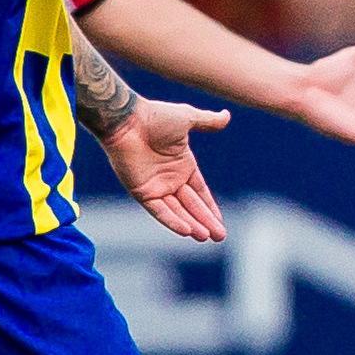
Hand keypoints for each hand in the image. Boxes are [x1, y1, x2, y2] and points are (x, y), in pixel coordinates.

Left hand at [102, 97, 229, 242]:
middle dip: (206, 221)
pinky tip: (187, 231)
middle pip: (192, 205)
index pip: (200, 192)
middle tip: (220, 237)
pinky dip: (173, 221)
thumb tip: (226, 116)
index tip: (220, 222)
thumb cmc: (155, 116)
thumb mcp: (188, 117)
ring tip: (206, 237)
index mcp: (183, 165)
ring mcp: (156, 187)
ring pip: (178, 211)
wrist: (128, 120)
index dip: (210, 207)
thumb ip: (207, 121)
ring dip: (192, 224)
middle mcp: (170, 179)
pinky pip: (159, 210)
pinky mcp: (142, 192)